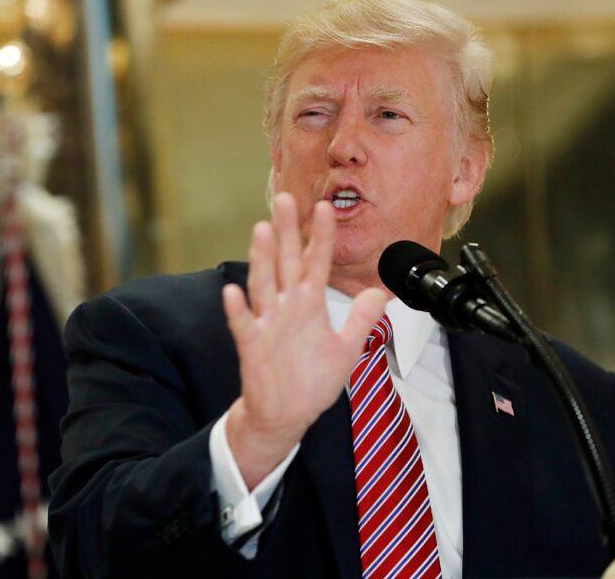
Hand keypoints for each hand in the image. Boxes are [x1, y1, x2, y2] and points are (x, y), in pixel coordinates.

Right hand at [222, 192, 386, 488]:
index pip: (316, 262)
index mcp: (309, 304)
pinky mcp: (252, 347)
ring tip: (261, 231)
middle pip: (286, 262)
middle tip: (285, 199)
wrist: (287, 415)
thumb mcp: (346, 349)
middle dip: (286, 232)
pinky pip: (244, 325)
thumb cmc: (311, 380)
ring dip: (261, 259)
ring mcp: (268, 325)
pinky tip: (233, 292)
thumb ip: (361, 319)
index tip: (327, 207)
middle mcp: (287, 307)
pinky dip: (238, 310)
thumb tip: (381, 293)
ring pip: (264, 285)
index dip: (321, 236)